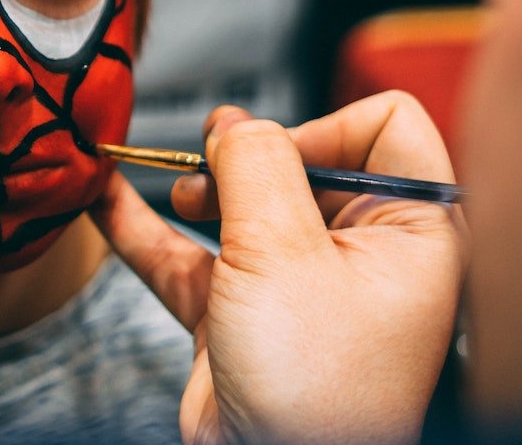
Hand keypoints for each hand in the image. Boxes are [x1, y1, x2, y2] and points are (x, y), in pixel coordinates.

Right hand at [89, 93, 467, 444]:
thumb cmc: (316, 395)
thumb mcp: (284, 254)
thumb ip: (256, 166)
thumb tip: (235, 125)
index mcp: (414, 231)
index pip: (386, 125)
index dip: (323, 126)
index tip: (273, 156)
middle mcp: (366, 253)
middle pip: (304, 157)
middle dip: (248, 155)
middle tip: (211, 164)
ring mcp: (302, 285)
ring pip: (244, 203)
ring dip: (198, 187)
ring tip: (174, 190)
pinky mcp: (245, 317)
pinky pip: (193, 256)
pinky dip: (150, 229)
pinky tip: (107, 200)